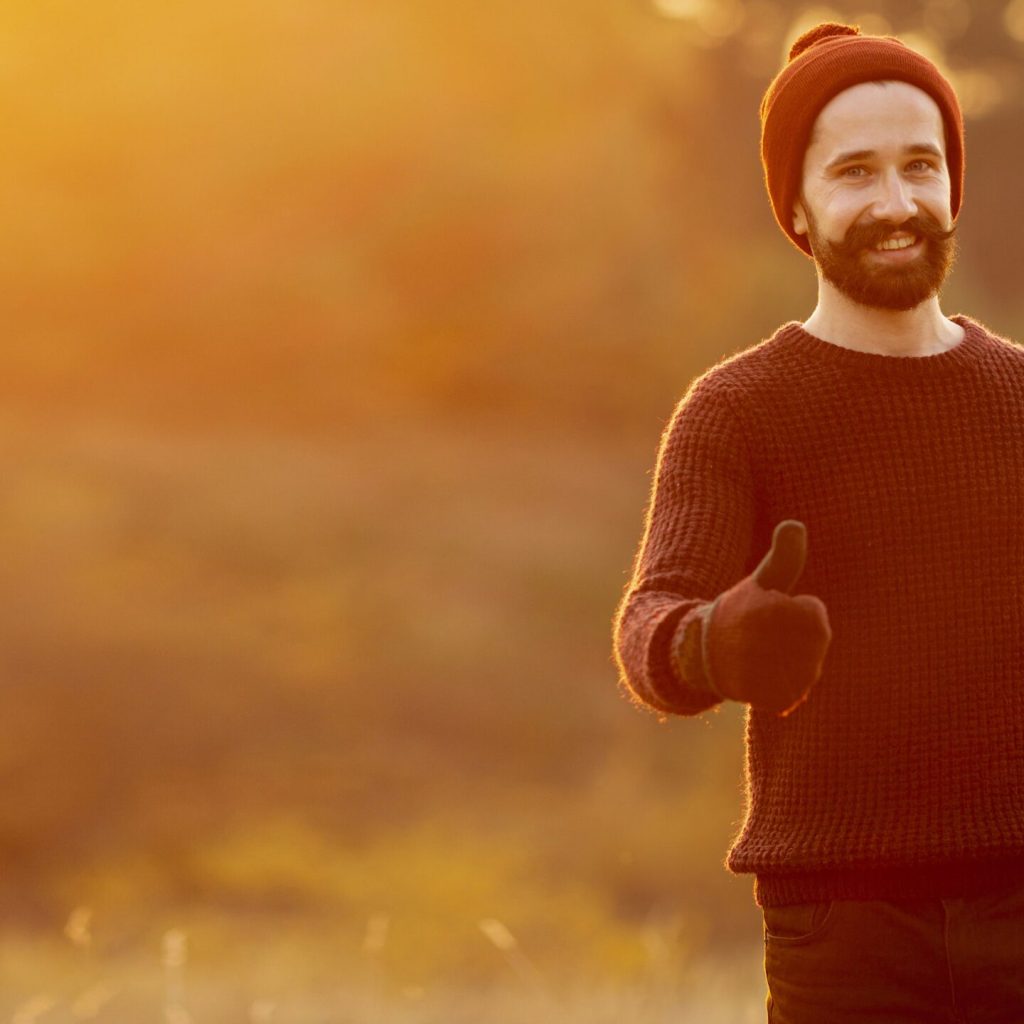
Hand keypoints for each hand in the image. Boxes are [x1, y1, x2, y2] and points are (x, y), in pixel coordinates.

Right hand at [705, 519, 831, 715]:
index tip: (770, 611)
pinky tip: (765, 675)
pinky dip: (787, 686)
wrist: (701, 654)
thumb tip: (796, 523)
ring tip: (766, 654)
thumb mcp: (760, 581)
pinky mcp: (771, 700)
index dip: (796, 608)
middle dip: (800, 637)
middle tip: (768, 635)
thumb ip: (784, 556)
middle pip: (817, 641)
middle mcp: (767, 645)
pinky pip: (799, 691)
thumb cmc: (739, 612)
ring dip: (796, 662)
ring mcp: (769, 676)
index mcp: (768, 611)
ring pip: (812, 667)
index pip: (814, 612)